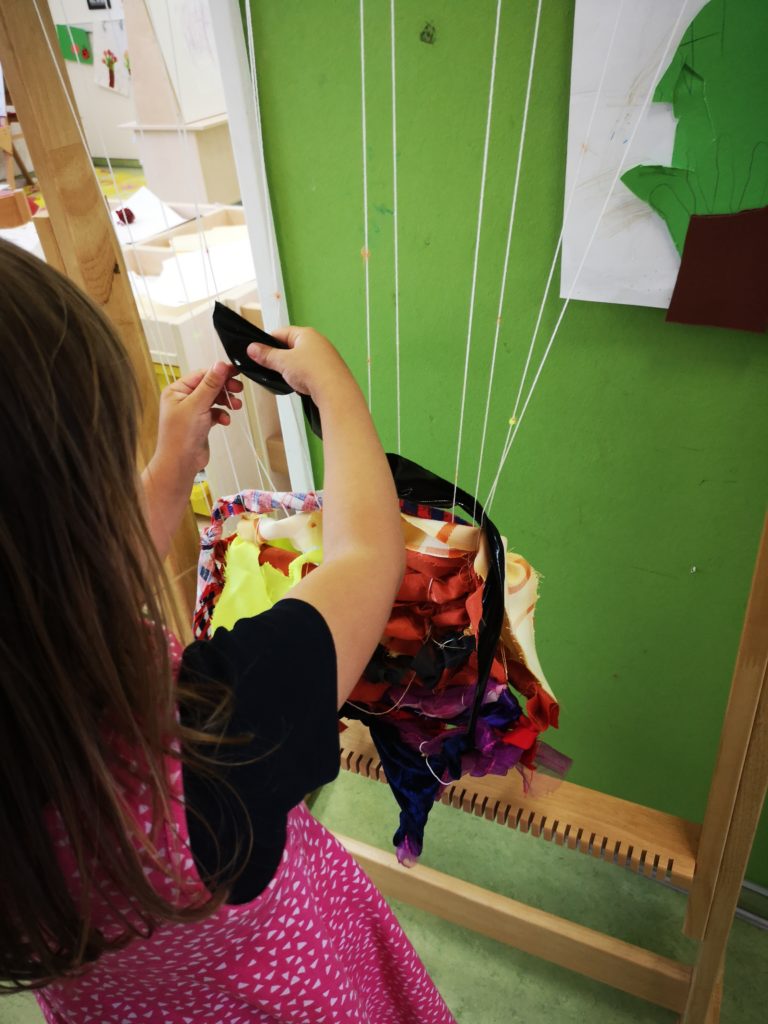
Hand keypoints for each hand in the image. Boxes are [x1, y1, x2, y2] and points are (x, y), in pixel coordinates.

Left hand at [156, 362, 242, 478]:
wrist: (180, 463)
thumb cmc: (180, 436)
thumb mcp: (197, 405)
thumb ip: (210, 384)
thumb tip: (219, 365)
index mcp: (177, 390)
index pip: (201, 375)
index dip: (219, 373)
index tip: (235, 372)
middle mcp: (183, 399)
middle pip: (209, 386)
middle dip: (224, 388)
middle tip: (238, 389)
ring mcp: (192, 412)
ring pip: (214, 399)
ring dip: (226, 402)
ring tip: (236, 406)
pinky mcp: (200, 423)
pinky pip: (215, 413)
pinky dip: (222, 415)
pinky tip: (225, 420)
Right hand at [247, 326, 351, 402]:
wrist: (335, 392)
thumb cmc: (314, 371)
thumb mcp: (283, 362)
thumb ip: (266, 355)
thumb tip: (253, 349)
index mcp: (306, 334)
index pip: (280, 333)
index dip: (267, 342)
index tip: (257, 351)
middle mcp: (317, 342)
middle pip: (290, 347)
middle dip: (279, 358)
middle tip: (271, 367)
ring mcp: (324, 357)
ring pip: (299, 360)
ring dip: (290, 369)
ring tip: (286, 377)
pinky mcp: (327, 371)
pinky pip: (308, 371)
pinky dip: (301, 377)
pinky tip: (298, 384)